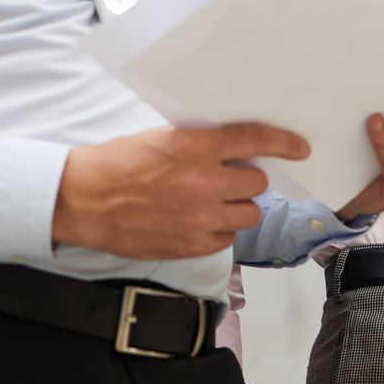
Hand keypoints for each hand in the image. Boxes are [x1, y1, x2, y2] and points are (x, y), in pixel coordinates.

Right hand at [52, 123, 309, 259]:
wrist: (83, 199)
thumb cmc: (115, 164)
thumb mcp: (159, 139)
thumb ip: (198, 144)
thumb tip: (231, 149)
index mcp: (195, 146)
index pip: (255, 140)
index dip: (283, 143)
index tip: (299, 148)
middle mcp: (204, 181)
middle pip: (256, 181)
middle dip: (245, 179)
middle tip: (227, 179)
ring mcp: (200, 217)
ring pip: (247, 214)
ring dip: (235, 207)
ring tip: (210, 204)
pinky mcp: (192, 245)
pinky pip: (226, 240)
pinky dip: (217, 231)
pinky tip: (195, 222)